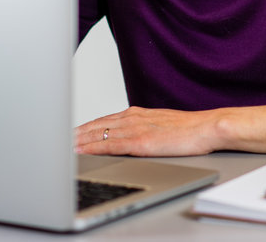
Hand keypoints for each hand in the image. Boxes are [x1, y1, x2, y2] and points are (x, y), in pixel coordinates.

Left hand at [74, 106, 221, 156]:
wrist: (208, 127)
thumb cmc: (190, 129)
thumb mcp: (161, 125)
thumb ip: (144, 129)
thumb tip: (131, 137)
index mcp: (138, 113)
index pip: (104, 119)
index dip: (85, 127)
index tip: (71, 132)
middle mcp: (133, 117)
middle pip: (97, 124)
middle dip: (76, 132)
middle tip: (57, 138)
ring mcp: (136, 128)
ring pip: (99, 133)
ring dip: (79, 139)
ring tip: (62, 145)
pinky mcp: (141, 142)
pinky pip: (111, 145)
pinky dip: (93, 147)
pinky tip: (82, 151)